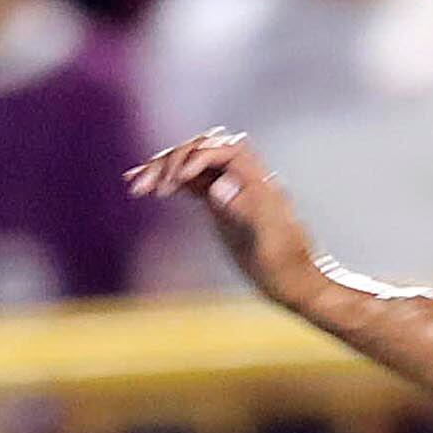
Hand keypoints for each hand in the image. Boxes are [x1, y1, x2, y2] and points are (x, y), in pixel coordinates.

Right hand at [127, 130, 320, 306]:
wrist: (298, 283)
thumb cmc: (285, 267)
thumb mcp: (265, 242)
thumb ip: (244, 210)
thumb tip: (218, 185)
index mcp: (258, 180)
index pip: (223, 150)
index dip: (196, 157)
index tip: (175, 181)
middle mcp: (244, 178)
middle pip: (203, 149)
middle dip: (173, 160)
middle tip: (146, 185)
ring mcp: (231, 189)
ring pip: (193, 164)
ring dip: (164, 169)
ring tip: (135, 184)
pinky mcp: (220, 203)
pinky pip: (192, 182)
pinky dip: (168, 181)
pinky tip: (146, 188)